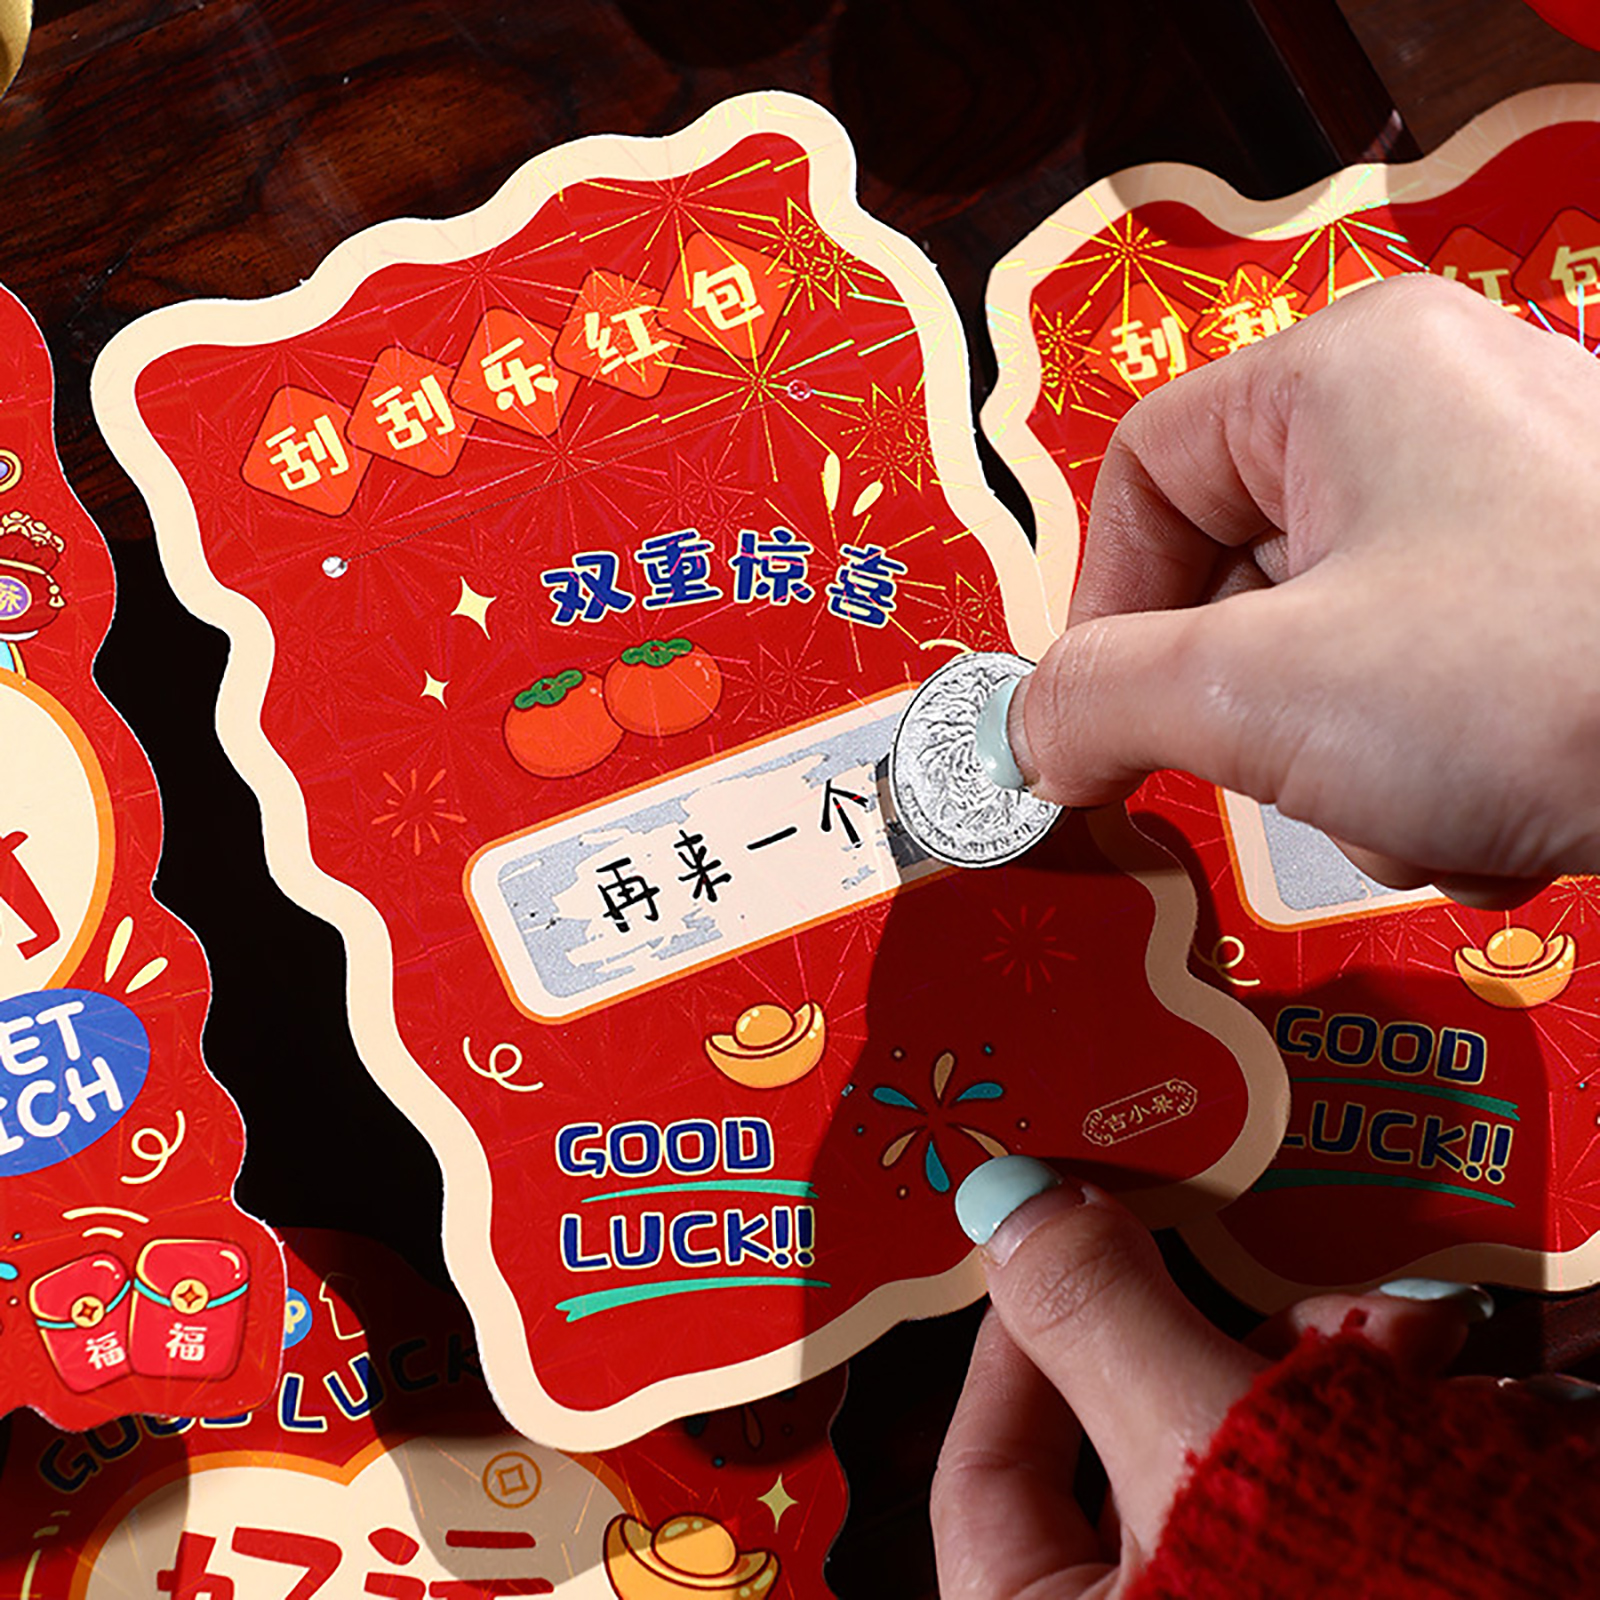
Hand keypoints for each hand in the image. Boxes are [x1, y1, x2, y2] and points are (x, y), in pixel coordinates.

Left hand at [929, 1159, 1494, 1598]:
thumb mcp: (1200, 1446)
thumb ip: (1099, 1316)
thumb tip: (1014, 1208)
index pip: (985, 1474)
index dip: (1019, 1335)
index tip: (1061, 1233)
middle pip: (1131, 1453)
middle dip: (1205, 1335)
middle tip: (1235, 1246)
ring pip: (1246, 1463)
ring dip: (1316, 1370)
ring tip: (1391, 1328)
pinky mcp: (1353, 1598)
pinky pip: (1333, 1497)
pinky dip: (1375, 1427)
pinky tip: (1434, 1372)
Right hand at [1006, 274, 1599, 904]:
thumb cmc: (1557, 670)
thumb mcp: (1263, 695)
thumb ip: (1100, 702)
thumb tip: (1030, 733)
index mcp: (1346, 376)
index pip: (1141, 475)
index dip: (1100, 607)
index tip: (1099, 719)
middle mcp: (1432, 414)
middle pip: (1237, 577)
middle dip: (1259, 720)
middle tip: (1286, 777)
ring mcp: (1509, 505)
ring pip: (1331, 651)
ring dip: (1350, 769)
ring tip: (1425, 801)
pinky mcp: (1562, 591)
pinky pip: (1424, 680)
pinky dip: (1430, 770)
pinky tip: (1493, 806)